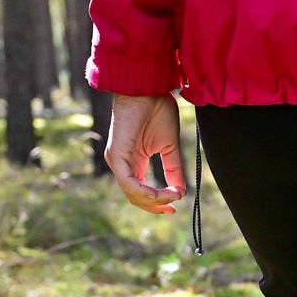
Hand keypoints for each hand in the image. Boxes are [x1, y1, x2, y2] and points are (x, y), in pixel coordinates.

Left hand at [104, 93, 186, 213]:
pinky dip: (146, 192)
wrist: (147, 88)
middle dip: (155, 206)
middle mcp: (122, 164)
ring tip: (172, 195)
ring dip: (154, 200)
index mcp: (133, 162)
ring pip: (131, 193)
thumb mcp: (169, 145)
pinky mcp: (116, 156)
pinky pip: (129, 183)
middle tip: (173, 207)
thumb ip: (173, 168)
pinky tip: (163, 192)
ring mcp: (117, 161)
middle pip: (135, 197)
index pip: (140, 192)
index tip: (175, 204)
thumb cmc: (157, 110)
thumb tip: (180, 191)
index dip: (157, 202)